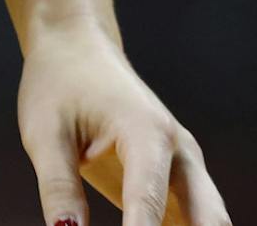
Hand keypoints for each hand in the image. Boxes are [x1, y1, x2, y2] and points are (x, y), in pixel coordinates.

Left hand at [18, 26, 230, 225]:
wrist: (77, 47)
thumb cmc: (59, 84)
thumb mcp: (44, 132)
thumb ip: (57, 188)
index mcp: (147, 135)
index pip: (150, 206)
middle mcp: (181, 154)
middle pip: (210, 223)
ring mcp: (187, 169)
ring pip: (212, 225)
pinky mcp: (180, 181)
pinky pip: (196, 223)